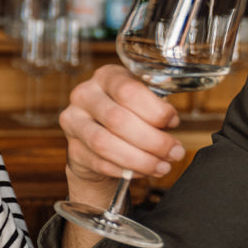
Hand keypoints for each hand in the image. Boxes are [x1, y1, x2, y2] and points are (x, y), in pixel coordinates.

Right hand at [59, 65, 187, 197]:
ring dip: (140, 160)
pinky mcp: (73, 150)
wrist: (99, 140)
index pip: (128, 91)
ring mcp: (74, 123)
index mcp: (106, 76)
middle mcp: (84, 95)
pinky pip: (101, 164)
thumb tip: (170, 123)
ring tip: (162, 166)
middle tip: (175, 153)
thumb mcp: (142, 102)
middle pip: (117, 119)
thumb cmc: (129, 116)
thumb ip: (156, 108)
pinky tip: (144, 171)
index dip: (155, 110)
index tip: (173, 123)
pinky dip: (127, 171)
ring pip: (105, 144)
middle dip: (153, 141)